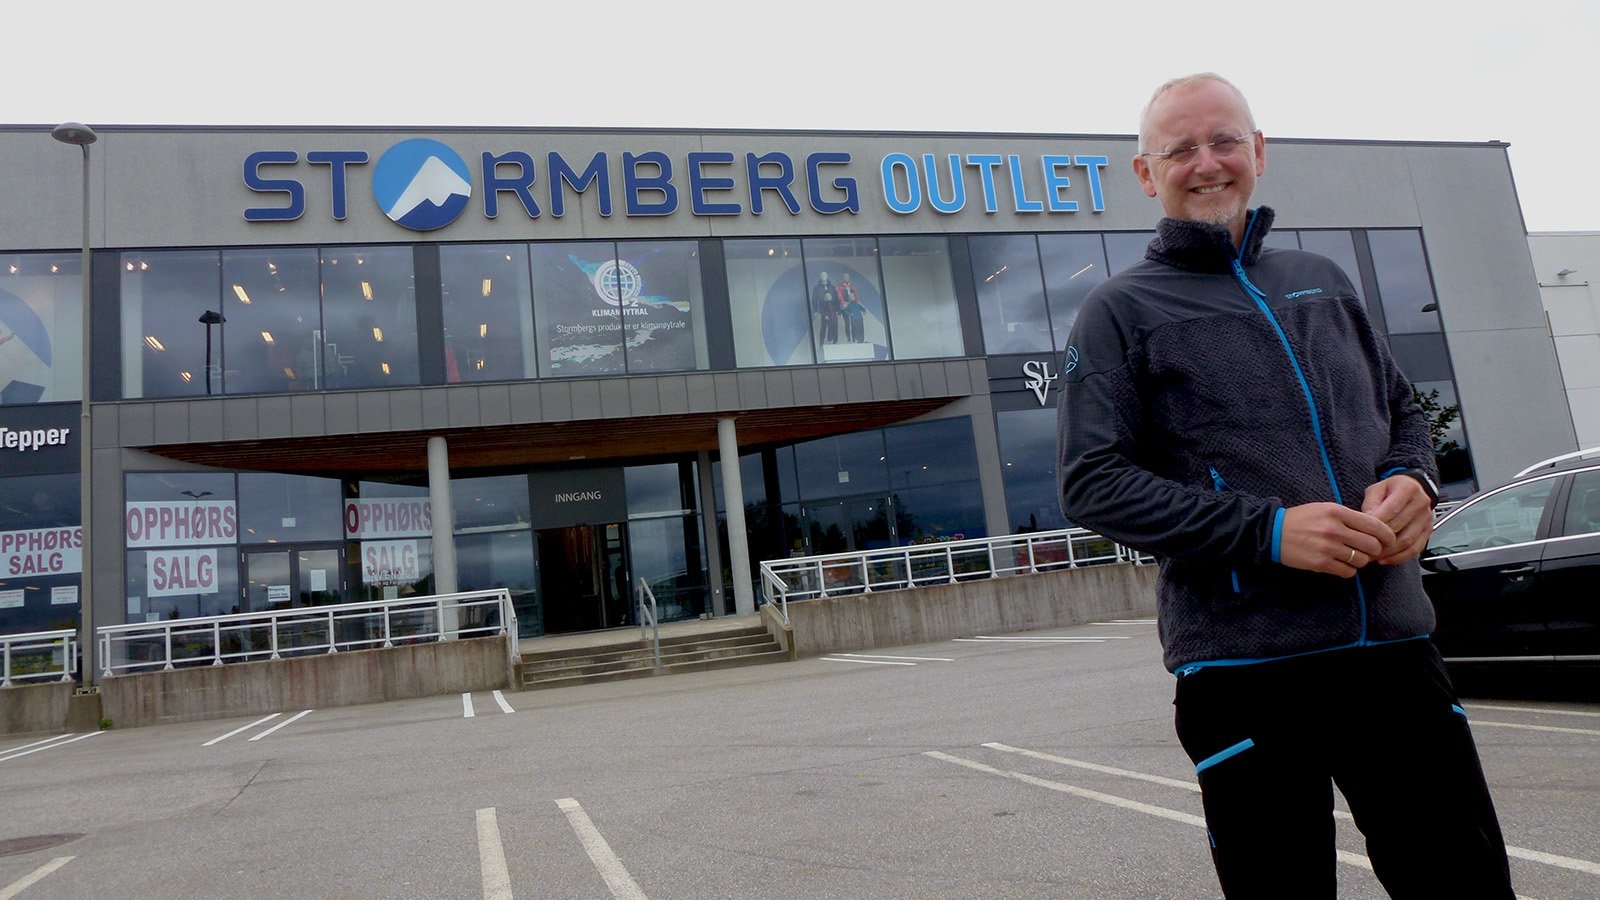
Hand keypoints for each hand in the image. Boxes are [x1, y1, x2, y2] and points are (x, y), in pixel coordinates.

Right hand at [1280, 502, 1395, 576]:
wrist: (1273, 532)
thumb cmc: (1301, 519)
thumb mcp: (1325, 508)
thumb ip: (1349, 516)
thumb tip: (1374, 529)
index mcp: (1337, 512)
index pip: (1374, 525)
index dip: (1387, 535)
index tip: (1389, 540)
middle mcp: (1334, 529)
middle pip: (1372, 545)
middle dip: (1375, 550)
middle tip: (1370, 551)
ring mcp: (1327, 548)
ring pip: (1361, 560)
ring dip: (1361, 561)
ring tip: (1353, 557)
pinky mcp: (1320, 563)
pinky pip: (1348, 572)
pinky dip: (1349, 570)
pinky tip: (1342, 564)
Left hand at [1361, 475, 1434, 564]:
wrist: (1412, 488)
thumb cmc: (1392, 489)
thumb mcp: (1377, 489)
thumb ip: (1371, 503)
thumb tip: (1367, 521)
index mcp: (1408, 489)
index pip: (1391, 510)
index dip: (1375, 524)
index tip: (1361, 533)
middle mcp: (1421, 503)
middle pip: (1399, 527)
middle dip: (1379, 540)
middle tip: (1363, 548)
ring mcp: (1427, 519)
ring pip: (1407, 541)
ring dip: (1388, 552)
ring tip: (1372, 556)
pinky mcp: (1428, 531)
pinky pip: (1415, 549)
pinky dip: (1399, 557)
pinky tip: (1385, 559)